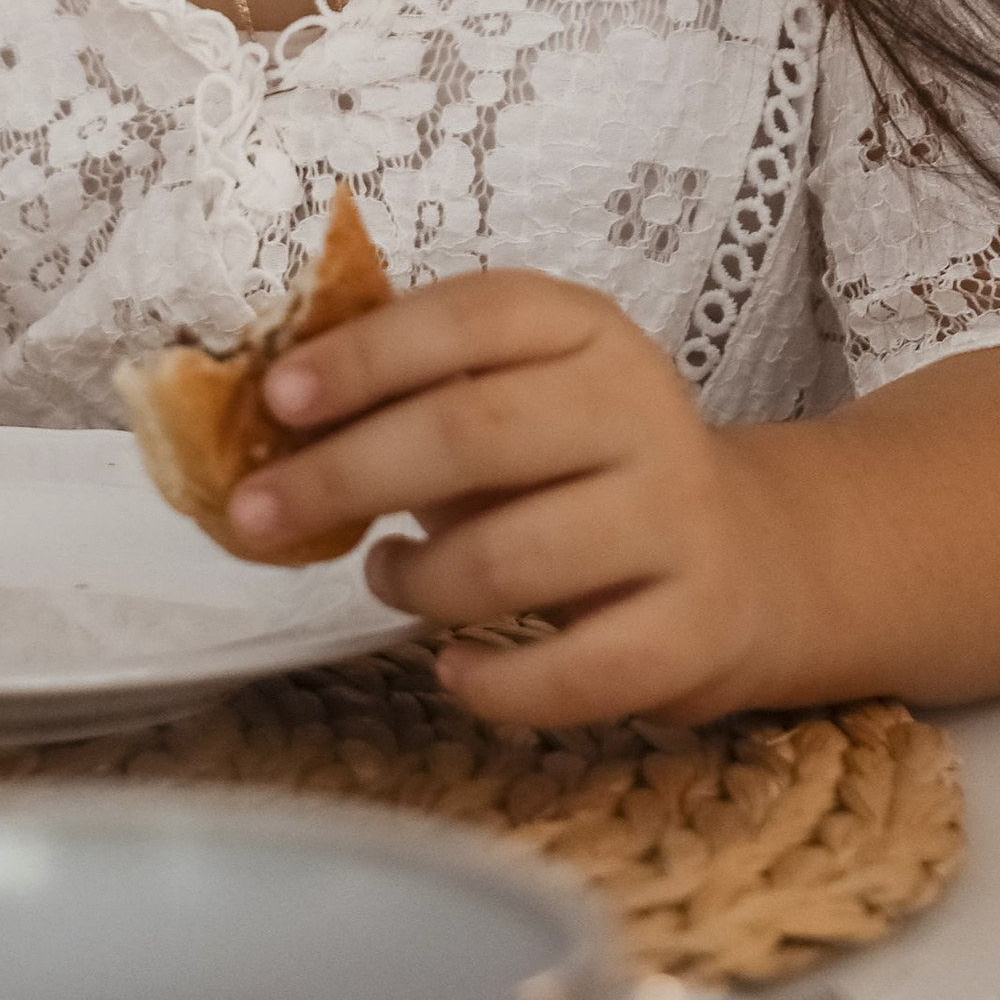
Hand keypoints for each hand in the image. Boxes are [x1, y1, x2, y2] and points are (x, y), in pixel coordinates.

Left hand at [225, 268, 787, 729]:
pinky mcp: (692, 628)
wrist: (743, 559)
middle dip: (346, 474)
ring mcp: (675, 521)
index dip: (367, 356)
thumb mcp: (515, 397)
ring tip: (384, 578)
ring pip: (509, 560)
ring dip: (415, 582)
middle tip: (256, 513)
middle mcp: (640, 411)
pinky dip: (494, 682)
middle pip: (474, 434)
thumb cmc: (580, 468)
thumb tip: (266, 427)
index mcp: (586, 330)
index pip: (471, 317)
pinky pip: (573, 672)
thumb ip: (414, 397)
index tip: (277, 399)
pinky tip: (454, 669)